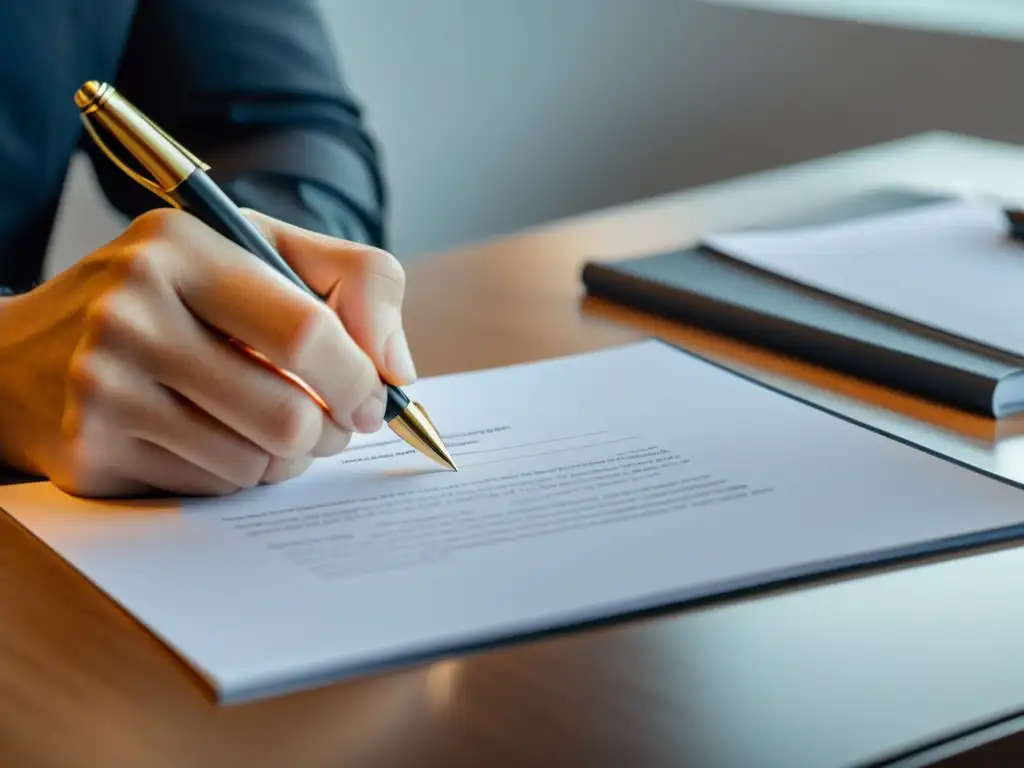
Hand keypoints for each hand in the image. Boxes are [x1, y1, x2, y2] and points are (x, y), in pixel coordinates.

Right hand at [0, 208, 415, 496]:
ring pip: (258, 462)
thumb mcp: (256, 250)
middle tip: (332, 423)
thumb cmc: (170, 297)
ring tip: (271, 425)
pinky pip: (213, 489)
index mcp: (181, 248)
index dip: (360, 378)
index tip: (375, 396)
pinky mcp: (90, 453)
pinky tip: (213, 439)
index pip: (308, 331)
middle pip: (289, 414)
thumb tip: (397, 368)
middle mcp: (131, 312)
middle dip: (332, 431)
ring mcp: (102, 387)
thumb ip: (351, 279)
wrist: (23, 354)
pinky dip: (236, 473)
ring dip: (286, 457)